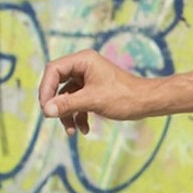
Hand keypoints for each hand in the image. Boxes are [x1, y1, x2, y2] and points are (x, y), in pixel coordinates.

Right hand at [42, 45, 166, 127]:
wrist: (147, 103)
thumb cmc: (124, 97)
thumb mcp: (92, 101)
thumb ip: (67, 105)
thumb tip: (46, 111)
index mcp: (83, 60)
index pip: (53, 70)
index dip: (46, 89)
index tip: (45, 108)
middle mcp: (83, 66)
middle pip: (56, 83)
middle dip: (56, 104)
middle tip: (53, 118)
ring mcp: (87, 78)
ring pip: (66, 96)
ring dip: (67, 114)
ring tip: (72, 132)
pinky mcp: (92, 90)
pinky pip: (77, 102)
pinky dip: (78, 116)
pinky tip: (84, 130)